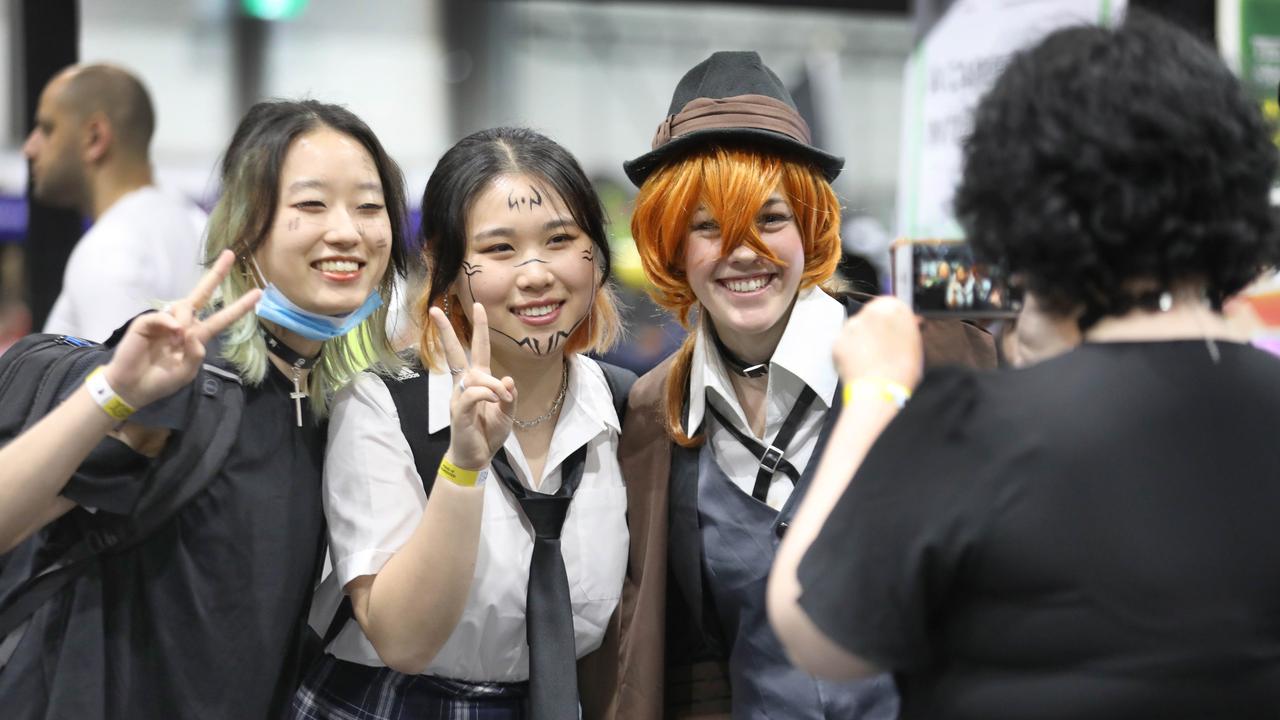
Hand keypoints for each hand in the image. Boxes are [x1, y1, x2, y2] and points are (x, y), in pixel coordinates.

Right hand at [103, 250, 261, 407]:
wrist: (133, 387)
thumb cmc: (162, 380)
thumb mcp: (186, 372)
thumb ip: (195, 354)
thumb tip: (190, 332)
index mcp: (196, 335)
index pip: (221, 318)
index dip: (239, 306)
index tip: (257, 293)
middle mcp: (183, 324)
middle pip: (201, 295)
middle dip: (216, 274)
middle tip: (230, 254)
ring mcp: (165, 321)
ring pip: (184, 307)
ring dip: (186, 320)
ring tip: (176, 341)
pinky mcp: (146, 322)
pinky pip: (162, 316)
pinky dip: (169, 323)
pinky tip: (173, 332)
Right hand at [432, 303, 516, 469]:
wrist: (477, 457)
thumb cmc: (489, 433)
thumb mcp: (508, 413)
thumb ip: (509, 396)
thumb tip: (507, 379)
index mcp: (478, 381)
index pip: (477, 349)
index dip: (479, 328)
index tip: (479, 306)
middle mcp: (465, 385)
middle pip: (455, 352)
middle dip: (446, 331)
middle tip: (435, 310)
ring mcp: (459, 397)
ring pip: (475, 376)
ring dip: (493, 386)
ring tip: (502, 400)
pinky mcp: (458, 411)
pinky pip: (471, 393)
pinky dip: (486, 394)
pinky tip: (494, 401)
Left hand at [833, 296, 922, 389]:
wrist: (879, 392)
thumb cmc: (902, 372)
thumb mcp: (915, 346)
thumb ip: (907, 329)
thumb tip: (906, 325)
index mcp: (894, 308)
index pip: (891, 304)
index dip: (891, 320)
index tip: (892, 330)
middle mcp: (870, 311)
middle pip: (871, 315)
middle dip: (874, 329)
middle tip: (881, 348)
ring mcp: (851, 325)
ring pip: (856, 329)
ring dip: (861, 340)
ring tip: (871, 361)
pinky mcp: (837, 340)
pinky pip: (844, 344)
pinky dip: (849, 353)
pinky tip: (859, 365)